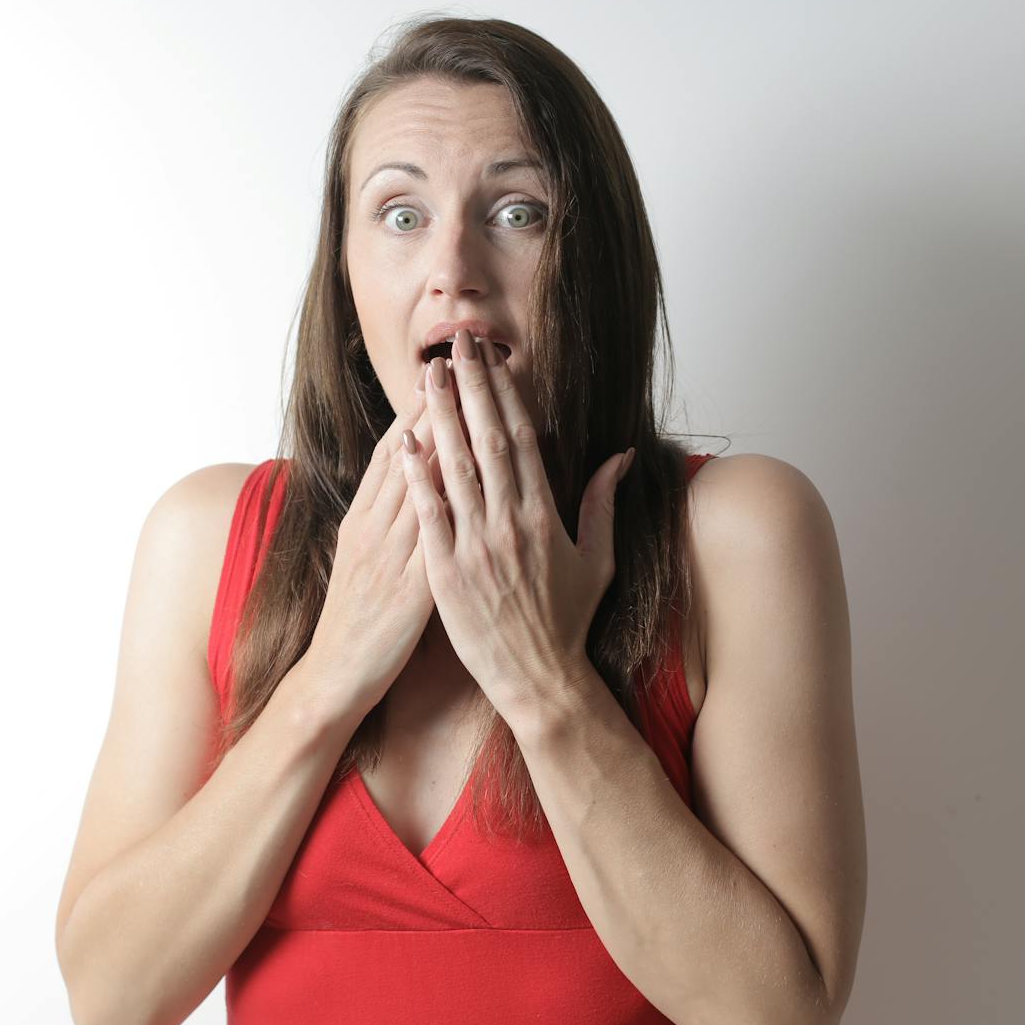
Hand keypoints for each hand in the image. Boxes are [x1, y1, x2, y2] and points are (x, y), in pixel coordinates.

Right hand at [307, 373, 446, 720]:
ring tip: (467, 400)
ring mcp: (389, 555)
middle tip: (457, 361)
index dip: (419, 408)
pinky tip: (469, 480)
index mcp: (364, 518)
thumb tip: (408, 480)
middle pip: (407, 454)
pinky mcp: (409, 589)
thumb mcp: (362, 556)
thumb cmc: (358, 616)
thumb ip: (385, 516)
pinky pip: (432, 539)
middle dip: (434, 405)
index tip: (442, 369)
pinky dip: (447, 504)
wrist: (335, 673)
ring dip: (444, 440)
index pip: (394, 450)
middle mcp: (373, 527)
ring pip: (419, 485)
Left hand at [399, 330, 633, 723]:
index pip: (523, 439)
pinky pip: (430, 515)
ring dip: (440, 417)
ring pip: (457, 467)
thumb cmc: (567, 622)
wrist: (540, 678)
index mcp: (545, 515)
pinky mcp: (447, 572)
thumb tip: (620, 455)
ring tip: (427, 376)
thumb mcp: (598, 560)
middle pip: (488, 439)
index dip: (505, 394)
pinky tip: (404, 442)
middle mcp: (511, 523)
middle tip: (456, 345)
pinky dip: (417, 477)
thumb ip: (602, 503)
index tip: (493, 360)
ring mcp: (477, 546)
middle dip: (471, 387)